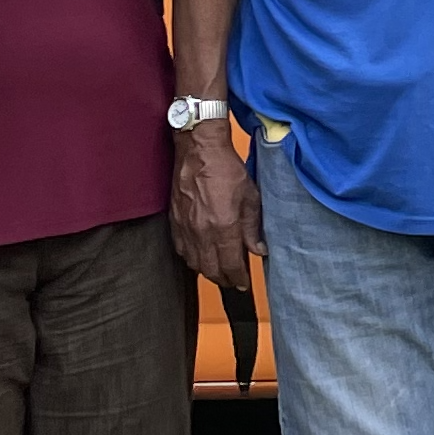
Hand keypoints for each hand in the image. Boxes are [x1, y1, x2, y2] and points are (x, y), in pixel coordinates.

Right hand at [173, 125, 265, 290]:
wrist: (199, 151)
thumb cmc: (226, 169)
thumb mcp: (250, 197)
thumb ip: (253, 228)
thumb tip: (258, 250)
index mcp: (224, 226)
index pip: (230, 265)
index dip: (238, 278)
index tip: (243, 283)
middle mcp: (202, 232)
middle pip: (211, 270)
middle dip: (223, 279)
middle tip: (233, 280)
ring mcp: (185, 228)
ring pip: (194, 263)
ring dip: (207, 271)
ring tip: (219, 271)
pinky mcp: (174, 222)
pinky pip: (181, 250)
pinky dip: (192, 259)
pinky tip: (200, 257)